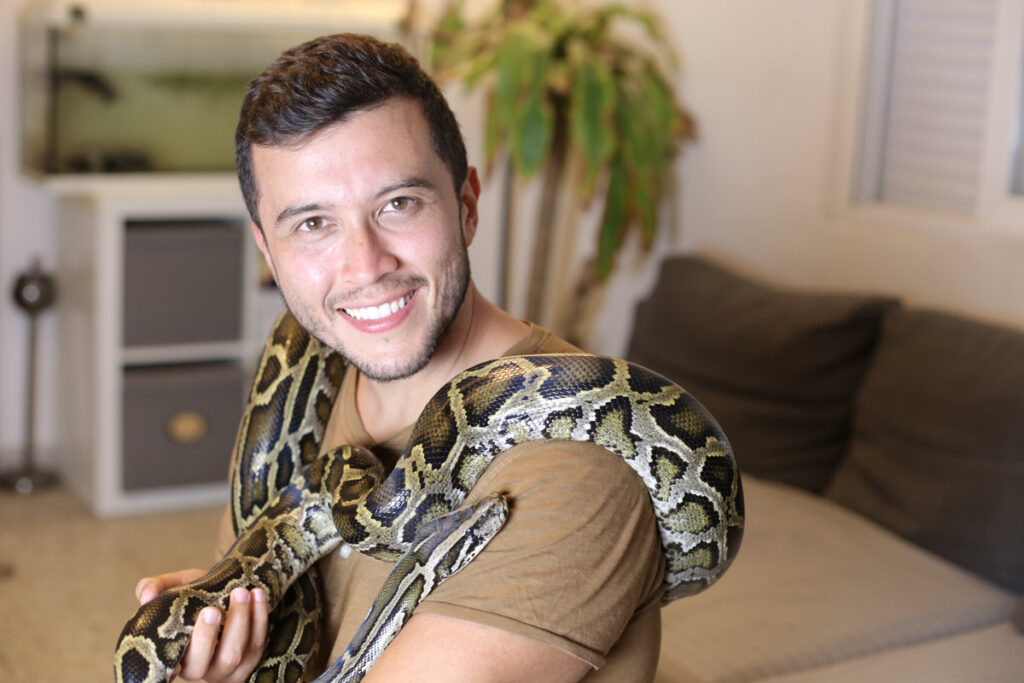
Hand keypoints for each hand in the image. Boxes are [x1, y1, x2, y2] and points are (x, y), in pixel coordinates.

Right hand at [135, 570, 268, 682]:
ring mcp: (227, 669)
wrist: (229, 594)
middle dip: (206, 637)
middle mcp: (199, 669)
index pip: (170, 665)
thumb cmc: (197, 595)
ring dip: (239, 622)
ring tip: (241, 592)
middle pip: (203, 664)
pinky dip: (259, 618)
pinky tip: (257, 594)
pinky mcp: (251, 661)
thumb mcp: (176, 588)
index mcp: (174, 656)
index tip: (175, 650)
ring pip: (234, 654)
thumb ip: (157, 587)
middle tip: (211, 610)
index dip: (173, 662)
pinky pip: (257, 643)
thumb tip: (146, 595)